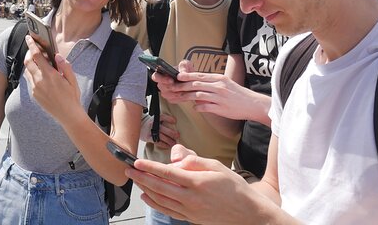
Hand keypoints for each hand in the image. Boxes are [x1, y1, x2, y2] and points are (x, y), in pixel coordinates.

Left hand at [23, 36, 82, 121]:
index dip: (32, 45)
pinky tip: (40, 73)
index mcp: (50, 75)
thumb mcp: (72, 79)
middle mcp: (40, 81)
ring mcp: (35, 89)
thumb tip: (57, 56)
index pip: (37, 56)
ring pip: (27, 71)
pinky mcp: (34, 95)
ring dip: (30, 64)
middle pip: (28, 62)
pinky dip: (32, 73)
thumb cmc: (72, 97)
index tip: (29, 37)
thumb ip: (65, 66)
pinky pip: (30, 80)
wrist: (68, 115)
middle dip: (29, 53)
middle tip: (33, 49)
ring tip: (38, 61)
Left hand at [127, 144, 263, 224]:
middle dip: (141, 178)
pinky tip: (147, 197)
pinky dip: (155, 203)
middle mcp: (192, 198)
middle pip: (159, 187)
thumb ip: (194, 160)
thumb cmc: (234, 188)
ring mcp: (190, 210)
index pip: (167, 172)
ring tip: (136, 180)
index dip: (150, 167)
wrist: (248, 214)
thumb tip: (176, 159)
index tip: (137, 162)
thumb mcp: (217, 166)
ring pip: (161, 200)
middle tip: (129, 170)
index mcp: (198, 182)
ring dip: (145, 189)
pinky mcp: (191, 219)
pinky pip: (168, 211)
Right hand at [140, 113, 179, 148]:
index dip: (169, 119)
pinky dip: (163, 144)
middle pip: (164, 129)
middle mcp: (153, 124)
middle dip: (171, 133)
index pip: (162, 117)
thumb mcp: (155, 118)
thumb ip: (163, 120)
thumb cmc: (150, 123)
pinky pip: (157, 142)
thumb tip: (176, 123)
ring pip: (161, 136)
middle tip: (177, 135)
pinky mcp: (148, 138)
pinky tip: (168, 145)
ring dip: (169, 140)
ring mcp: (150, 131)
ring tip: (174, 142)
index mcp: (155, 118)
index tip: (174, 121)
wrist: (139, 126)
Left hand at [161, 71, 269, 122]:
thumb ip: (212, 84)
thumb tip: (198, 86)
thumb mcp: (226, 84)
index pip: (200, 75)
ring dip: (187, 97)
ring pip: (199, 95)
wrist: (253, 104)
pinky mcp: (221, 108)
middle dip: (183, 86)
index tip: (178, 77)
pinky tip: (194, 108)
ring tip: (180, 98)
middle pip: (196, 84)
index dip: (187, 76)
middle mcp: (219, 86)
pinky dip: (198, 107)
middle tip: (173, 88)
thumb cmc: (238, 94)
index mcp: (219, 79)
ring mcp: (220, 97)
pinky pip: (205, 107)